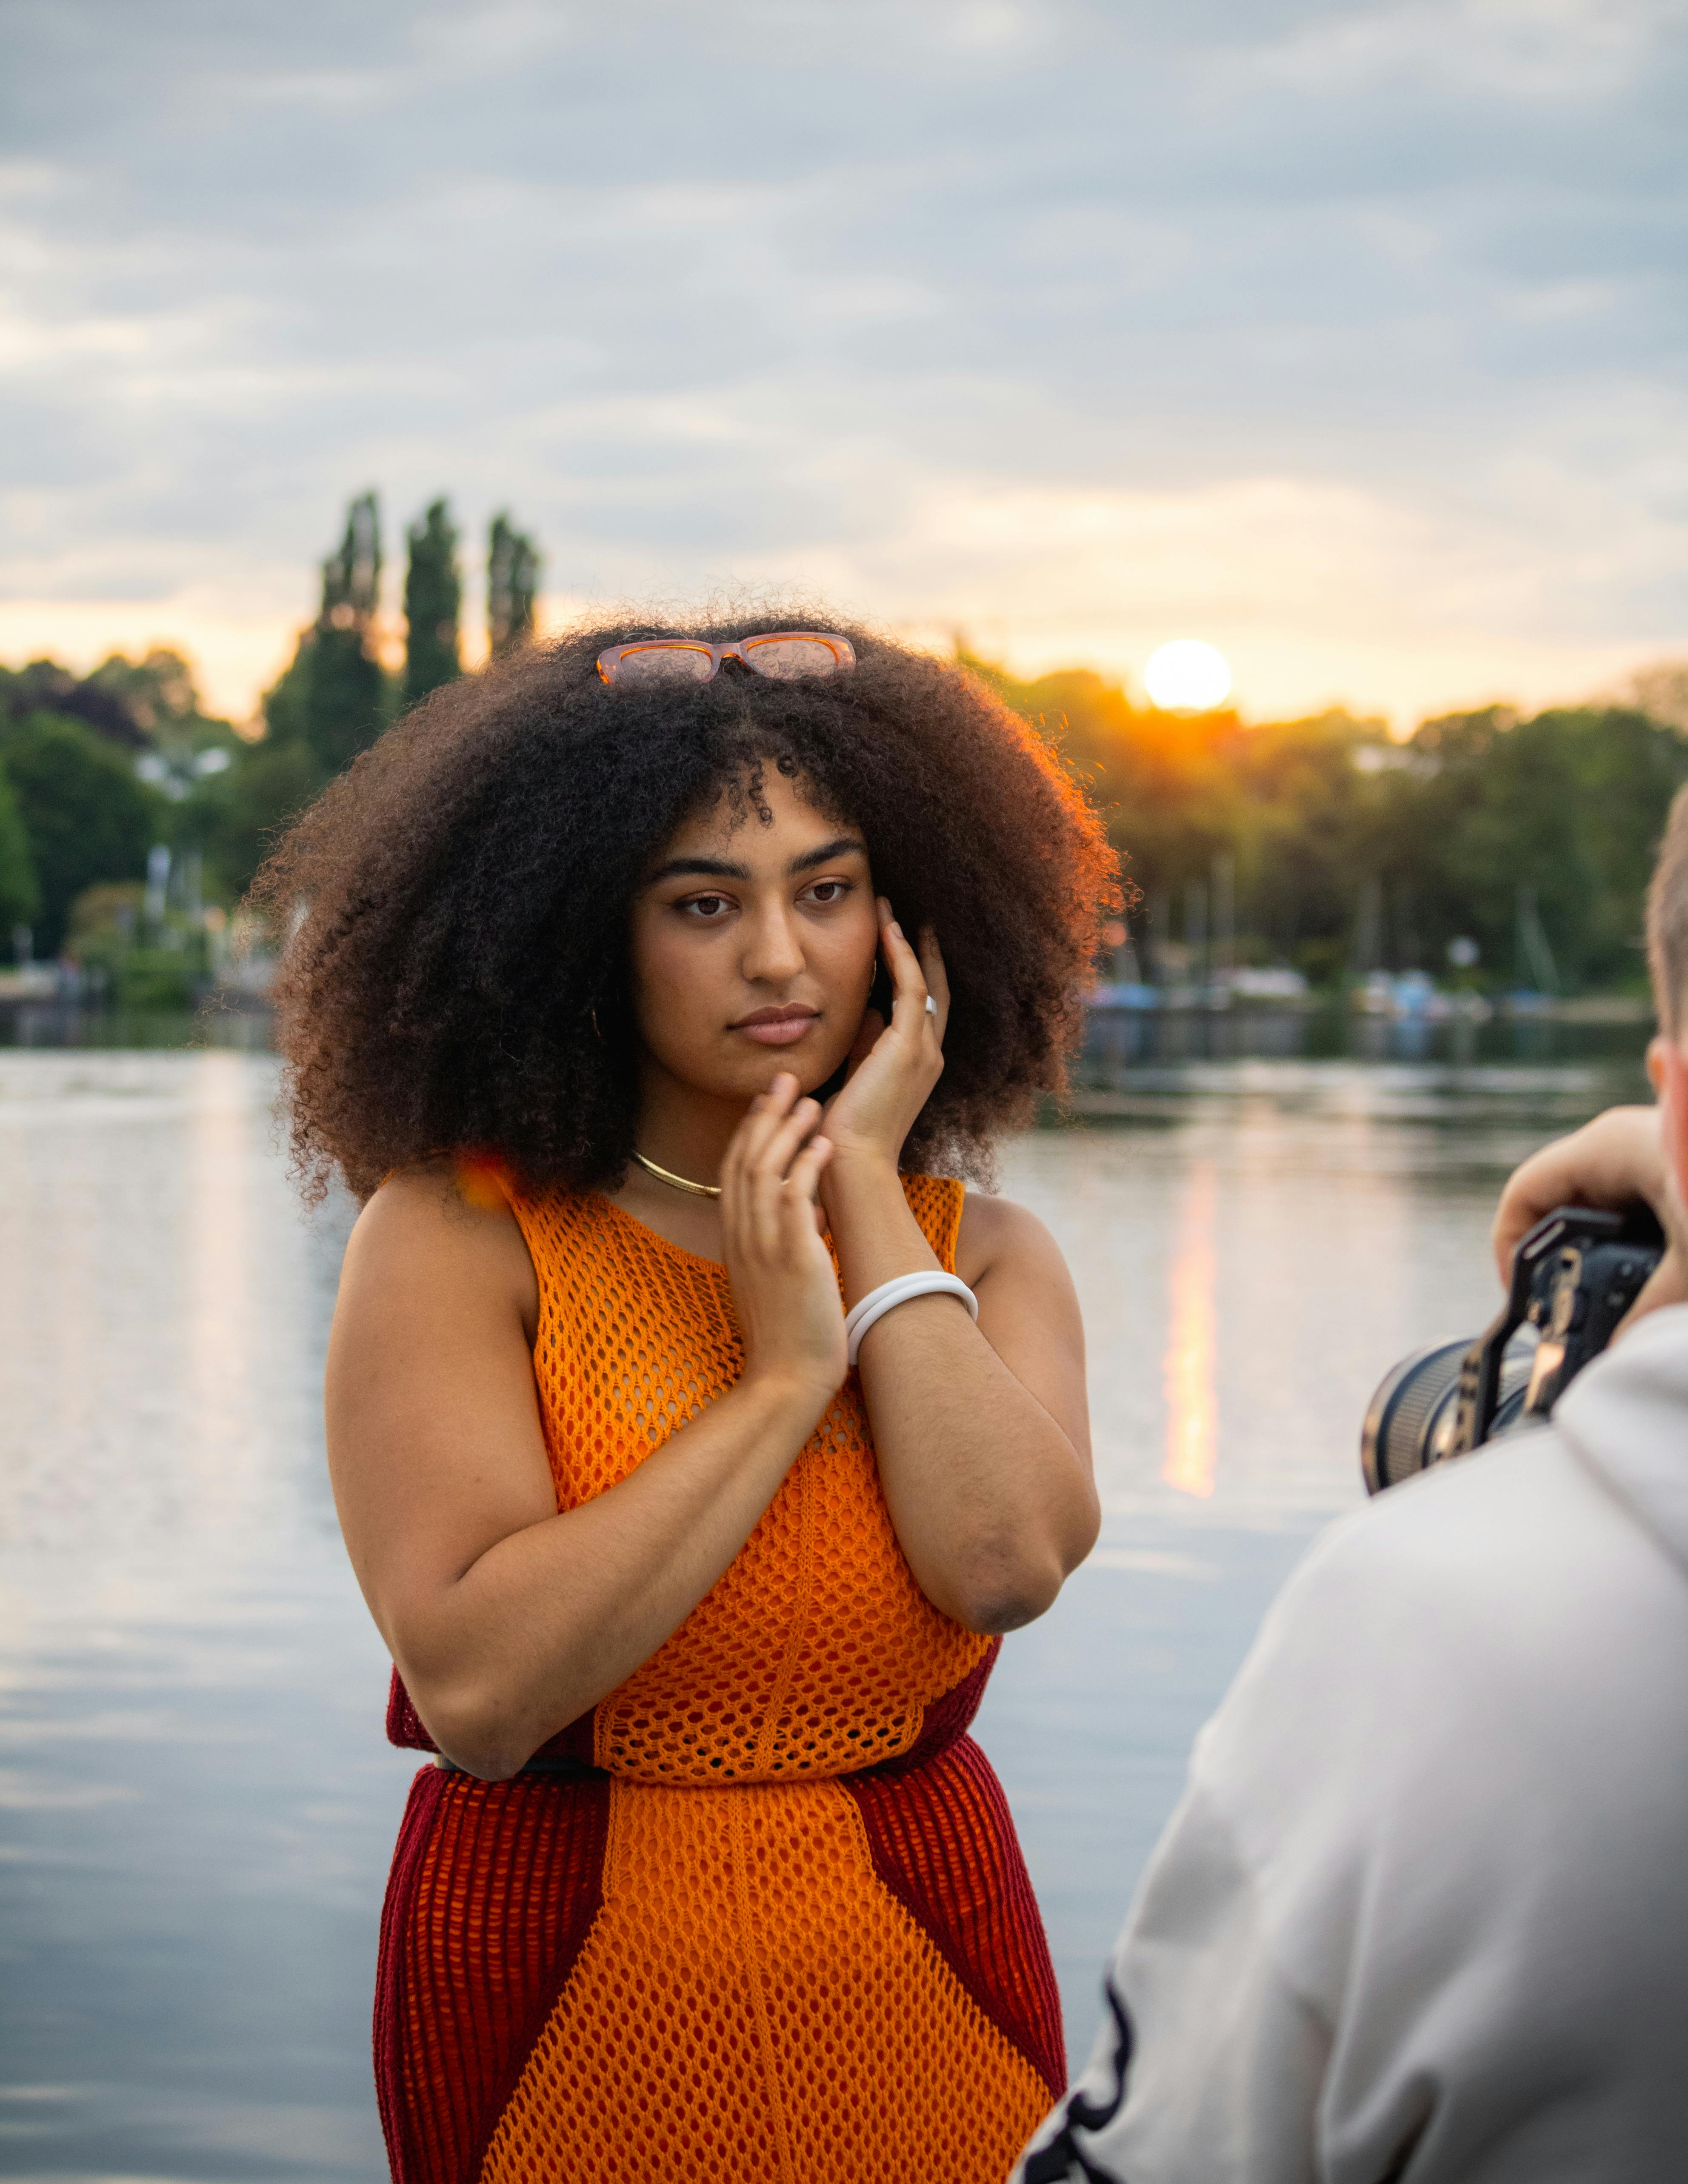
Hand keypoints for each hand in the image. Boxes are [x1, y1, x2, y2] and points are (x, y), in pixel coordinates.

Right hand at [720, 1072, 846, 1402]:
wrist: (785, 1381)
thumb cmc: (787, 1336)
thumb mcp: (775, 1279)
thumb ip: (785, 1241)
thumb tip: (808, 1215)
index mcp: (736, 1241)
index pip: (735, 1172)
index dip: (750, 1131)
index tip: (767, 1101)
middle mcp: (743, 1237)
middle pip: (746, 1160)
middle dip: (765, 1116)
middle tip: (785, 1079)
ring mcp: (764, 1247)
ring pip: (767, 1173)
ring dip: (788, 1132)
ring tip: (812, 1100)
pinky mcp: (791, 1259)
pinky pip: (794, 1202)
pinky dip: (807, 1169)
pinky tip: (825, 1145)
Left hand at [820, 900, 947, 1174]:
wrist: (851, 1161)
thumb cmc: (845, 1130)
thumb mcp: (857, 1078)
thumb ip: (865, 1047)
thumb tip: (863, 1015)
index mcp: (918, 1065)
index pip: (923, 1007)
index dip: (917, 971)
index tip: (899, 940)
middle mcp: (930, 1055)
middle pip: (935, 989)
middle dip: (924, 950)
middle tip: (910, 915)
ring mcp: (924, 1050)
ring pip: (925, 982)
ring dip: (908, 943)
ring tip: (892, 910)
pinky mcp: (908, 1047)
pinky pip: (911, 989)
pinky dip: (901, 957)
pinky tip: (888, 931)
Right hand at [1493, 1105, 1687, 1329]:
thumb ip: (1650, 1313)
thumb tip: (1621, 1359)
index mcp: (1608, 1147)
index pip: (1526, 1193)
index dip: (1511, 1247)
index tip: (1525, 1299)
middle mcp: (1625, 1143)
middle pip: (1563, 1204)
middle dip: (1561, 1261)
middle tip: (1570, 1311)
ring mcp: (1657, 1155)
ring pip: (1605, 1211)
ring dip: (1604, 1260)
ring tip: (1616, 1306)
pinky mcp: (1680, 1174)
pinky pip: (1642, 1214)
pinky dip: (1640, 1251)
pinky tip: (1658, 1283)